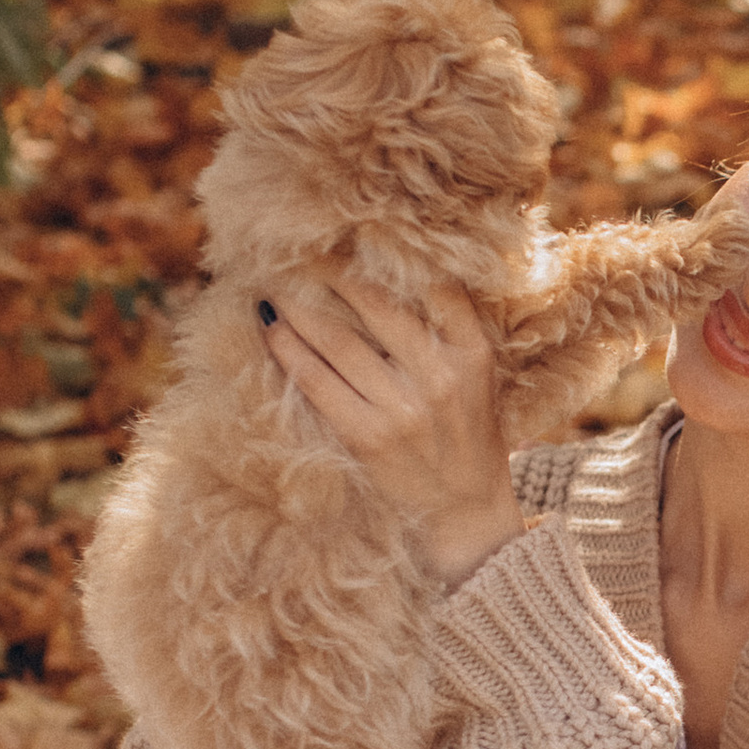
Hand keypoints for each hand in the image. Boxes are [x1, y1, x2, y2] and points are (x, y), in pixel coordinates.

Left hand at [259, 273, 526, 590]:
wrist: (465, 513)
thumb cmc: (467, 436)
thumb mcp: (477, 378)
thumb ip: (446, 331)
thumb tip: (391, 274)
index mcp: (473, 354)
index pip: (433, 286)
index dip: (388, 255)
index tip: (353, 235)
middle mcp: (440, 376)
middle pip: (376, 303)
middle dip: (330, 271)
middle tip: (297, 247)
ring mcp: (402, 409)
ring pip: (337, 339)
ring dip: (298, 305)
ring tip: (274, 281)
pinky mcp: (367, 437)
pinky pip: (316, 381)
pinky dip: (288, 350)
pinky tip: (271, 328)